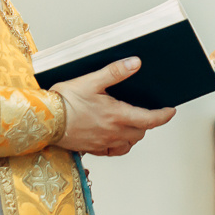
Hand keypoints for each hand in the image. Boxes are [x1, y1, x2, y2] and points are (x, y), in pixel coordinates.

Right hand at [52, 57, 175, 156]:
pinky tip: (114, 136)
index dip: (164, 116)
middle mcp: (113, 132)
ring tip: (132, 123)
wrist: (43, 120)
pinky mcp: (92, 149)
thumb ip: (115, 72)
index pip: (150, 120)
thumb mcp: (91, 80)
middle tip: (147, 112)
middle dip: (148, 123)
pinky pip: (113, 151)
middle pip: (141, 132)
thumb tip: (135, 63)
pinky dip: (119, 145)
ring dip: (134, 134)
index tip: (171, 111)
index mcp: (117, 115)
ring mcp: (103, 143)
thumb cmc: (64, 100)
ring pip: (129, 143)